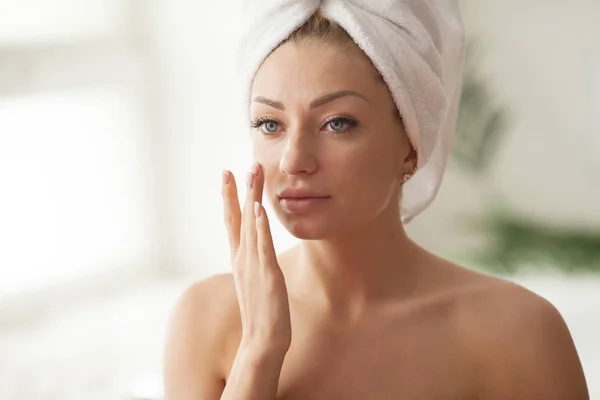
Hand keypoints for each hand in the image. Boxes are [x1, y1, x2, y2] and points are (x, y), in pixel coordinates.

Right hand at [221, 163, 291, 355]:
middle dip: (235, 191)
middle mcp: (243, 259)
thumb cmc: (262, 313)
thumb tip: (256, 247)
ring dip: (249, 198)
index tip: (227, 175)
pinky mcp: (267, 275)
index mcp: (240, 259)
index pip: (233, 222)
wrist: (262, 342)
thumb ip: (254, 262)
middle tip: (233, 167)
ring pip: (250, 225)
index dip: (229, 197)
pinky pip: (262, 246)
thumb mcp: (256, 281)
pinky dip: (259, 227)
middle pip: (237, 218)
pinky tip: (259, 209)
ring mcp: (253, 266)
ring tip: (250, 174)